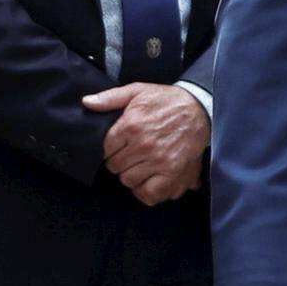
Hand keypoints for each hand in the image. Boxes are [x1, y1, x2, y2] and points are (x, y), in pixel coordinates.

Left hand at [86, 82, 212, 204]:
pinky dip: (145, 191)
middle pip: (115, 167)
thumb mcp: (137, 91)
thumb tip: (86, 102)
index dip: (112, 148)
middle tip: (131, 155)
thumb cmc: (167, 100)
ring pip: (129, 181)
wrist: (199, 108)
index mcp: (131, 125)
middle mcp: (143, 145)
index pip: (107, 149)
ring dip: (132, 175)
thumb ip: (109, 98)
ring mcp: (158, 161)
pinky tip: (147, 181)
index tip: (120, 145)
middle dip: (120, 161)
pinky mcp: (173, 174)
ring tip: (140, 166)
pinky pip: (149, 194)